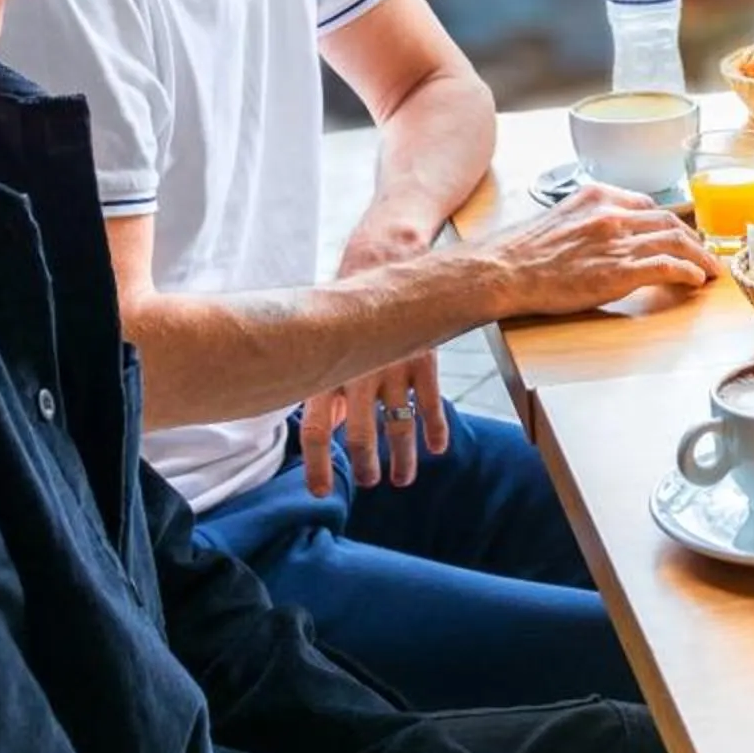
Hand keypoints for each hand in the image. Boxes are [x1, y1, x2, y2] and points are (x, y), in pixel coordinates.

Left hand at [304, 221, 449, 493]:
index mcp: (327, 369)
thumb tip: (328, 427)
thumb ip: (328, 385)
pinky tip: (437, 449)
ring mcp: (394, 366)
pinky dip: (434, 428)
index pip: (316, 429)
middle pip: (361, 434)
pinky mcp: (423, 358)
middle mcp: (359, 371)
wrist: (386, 259)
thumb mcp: (328, 343)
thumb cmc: (349, 307)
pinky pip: (430, 401)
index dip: (317, 464)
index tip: (322, 492)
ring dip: (401, 457)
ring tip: (401, 480)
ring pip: (398, 424)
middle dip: (365, 465)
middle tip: (369, 484)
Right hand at [484, 182, 717, 316]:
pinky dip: (689, 272)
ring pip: (676, 241)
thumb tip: (602, 232)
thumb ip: (588, 217)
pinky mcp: (620, 271)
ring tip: (710, 270)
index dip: (669, 223)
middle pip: (669, 221)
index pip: (648, 205)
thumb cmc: (522, 252)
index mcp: (598, 196)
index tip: (679, 236)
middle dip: (693, 239)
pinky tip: (696, 280)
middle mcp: (612, 214)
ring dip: (700, 257)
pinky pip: (668, 267)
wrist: (503, 270)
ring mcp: (618, 242)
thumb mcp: (559, 218)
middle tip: (704, 254)